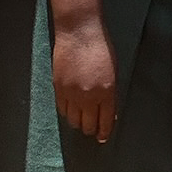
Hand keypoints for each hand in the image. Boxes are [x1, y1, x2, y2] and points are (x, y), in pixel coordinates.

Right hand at [52, 18, 116, 140]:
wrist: (79, 33)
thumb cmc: (101, 48)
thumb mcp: (113, 72)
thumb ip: (110, 93)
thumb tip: (108, 112)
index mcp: (107, 92)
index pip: (105, 121)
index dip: (104, 132)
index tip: (102, 137)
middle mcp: (89, 96)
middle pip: (88, 125)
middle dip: (91, 129)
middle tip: (92, 129)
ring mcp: (72, 94)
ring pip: (73, 120)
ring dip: (78, 122)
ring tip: (81, 120)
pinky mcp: (58, 89)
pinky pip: (62, 110)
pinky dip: (67, 113)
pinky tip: (71, 109)